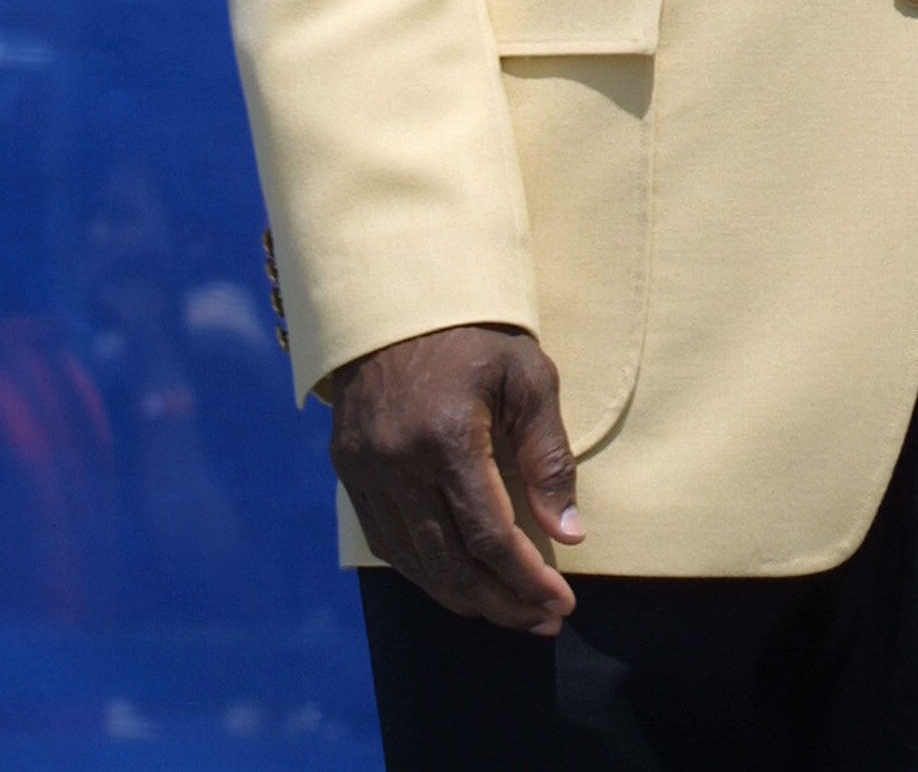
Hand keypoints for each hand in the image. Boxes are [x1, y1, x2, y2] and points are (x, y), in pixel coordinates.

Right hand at [329, 323, 582, 631]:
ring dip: (463, 597)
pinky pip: (385, 542)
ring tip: (507, 610)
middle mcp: (397, 463)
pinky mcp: (348, 470)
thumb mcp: (528, 377)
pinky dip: (423, 571)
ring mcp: (365, 470)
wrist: (397, 297)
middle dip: (500, 602)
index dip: (526, 578)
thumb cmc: (476, 332)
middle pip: (449, 564)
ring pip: (413, 564)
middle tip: (541, 620)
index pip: (488, 536)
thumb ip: (549, 457)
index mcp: (446, 436)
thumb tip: (569, 533)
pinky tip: (458, 579)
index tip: (561, 601)